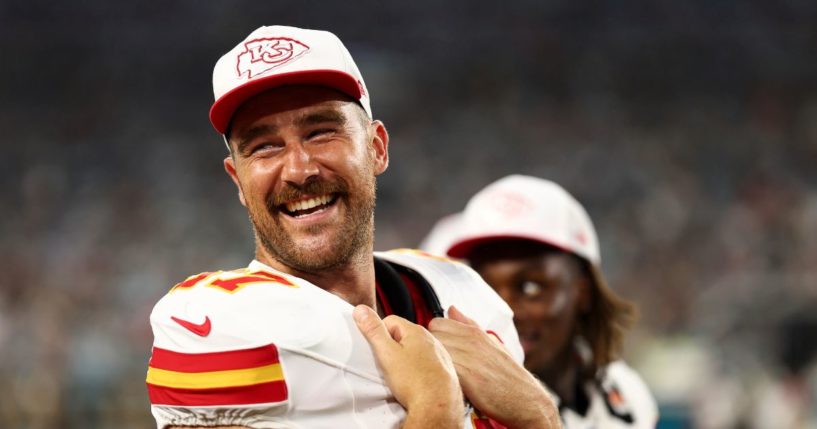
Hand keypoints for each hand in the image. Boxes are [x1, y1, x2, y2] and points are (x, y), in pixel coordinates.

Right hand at [353, 305, 463, 428]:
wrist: (438, 406)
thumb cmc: (416, 382)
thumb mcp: (387, 353)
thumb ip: (373, 330)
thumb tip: (362, 310)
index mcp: (416, 331)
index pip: (390, 321)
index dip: (379, 334)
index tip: (377, 348)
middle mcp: (431, 340)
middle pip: (403, 335)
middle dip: (392, 347)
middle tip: (387, 363)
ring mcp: (439, 354)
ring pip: (415, 350)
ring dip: (405, 359)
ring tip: (400, 375)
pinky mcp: (443, 369)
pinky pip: (424, 364)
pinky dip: (417, 370)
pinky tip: (412, 381)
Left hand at [429, 306, 561, 428]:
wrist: (525, 399)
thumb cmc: (507, 374)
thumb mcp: (490, 343)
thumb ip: (468, 325)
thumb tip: (451, 309)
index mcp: (475, 332)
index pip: (436, 322)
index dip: (434, 336)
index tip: (439, 347)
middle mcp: (471, 341)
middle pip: (432, 336)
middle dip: (432, 349)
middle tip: (440, 362)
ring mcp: (469, 358)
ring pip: (435, 351)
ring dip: (435, 362)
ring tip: (444, 373)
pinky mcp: (467, 377)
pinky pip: (442, 368)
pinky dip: (442, 374)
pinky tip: (449, 382)